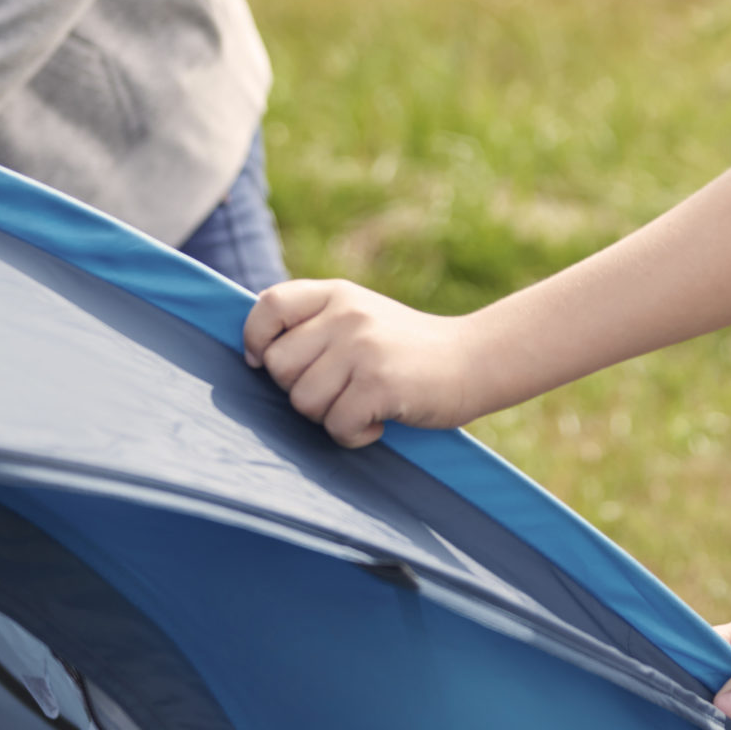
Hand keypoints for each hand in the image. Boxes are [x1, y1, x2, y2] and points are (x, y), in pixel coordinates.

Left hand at [241, 278, 479, 447]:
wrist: (475, 360)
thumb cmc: (408, 349)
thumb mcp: (362, 317)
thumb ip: (316, 325)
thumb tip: (255, 353)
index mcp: (337, 294)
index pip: (270, 305)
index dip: (256, 337)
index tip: (262, 361)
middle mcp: (347, 315)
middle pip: (278, 366)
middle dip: (299, 390)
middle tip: (338, 391)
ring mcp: (363, 347)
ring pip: (303, 401)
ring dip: (328, 417)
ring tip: (361, 405)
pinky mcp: (379, 383)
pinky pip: (336, 425)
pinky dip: (354, 436)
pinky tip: (378, 423)